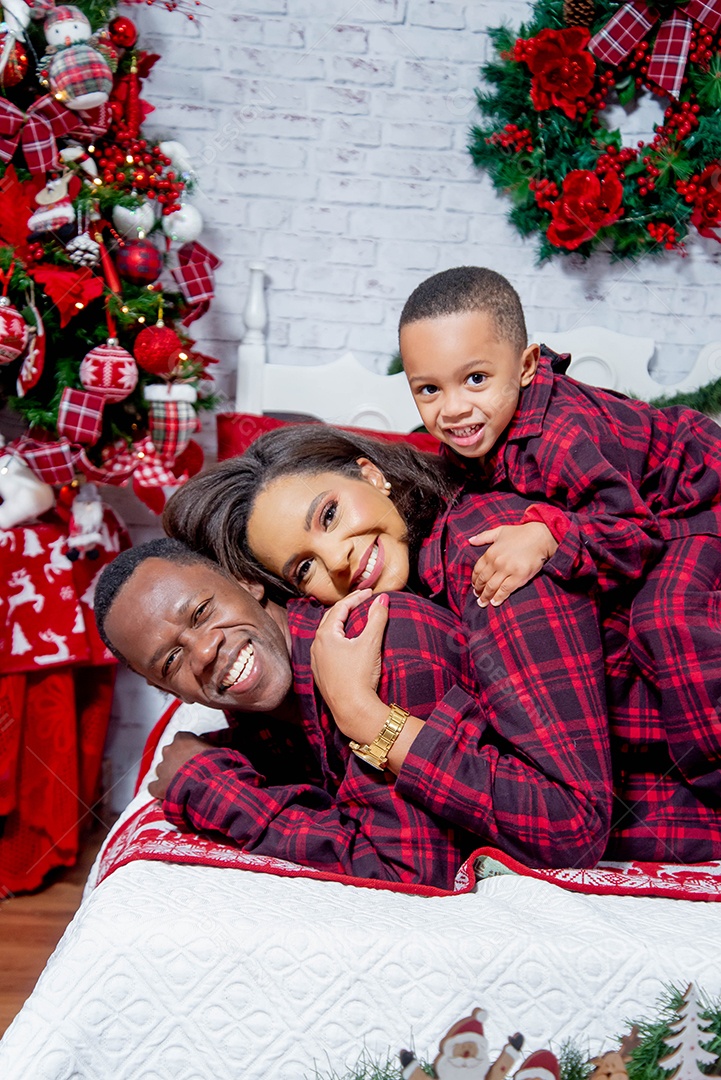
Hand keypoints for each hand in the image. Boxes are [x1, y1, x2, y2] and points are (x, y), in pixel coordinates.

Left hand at [148, 730, 210, 800]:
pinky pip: (154, 787)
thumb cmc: (213, 764)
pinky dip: (159, 790)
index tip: (192, 754)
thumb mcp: (214, 748)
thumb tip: (208, 747)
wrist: (205, 782)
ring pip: (161, 769)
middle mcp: (169, 750)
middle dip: (175, 760)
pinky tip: (166, 794)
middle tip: (186, 769)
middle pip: (169, 753)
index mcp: (182, 739)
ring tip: (179, 783)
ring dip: (168, 774)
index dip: (186, 747)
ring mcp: (162, 768)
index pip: (181, 738)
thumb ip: (206, 745)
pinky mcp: (158, 785)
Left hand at [310, 590, 389, 741]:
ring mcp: (316, 662)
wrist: (352, 710)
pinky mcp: (320, 675)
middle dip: (346, 608)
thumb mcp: (370, 643)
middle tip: (361, 600)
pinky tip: (345, 644)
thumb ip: (377, 618)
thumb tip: (383, 599)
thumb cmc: (359, 676)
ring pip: (326, 635)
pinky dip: (336, 640)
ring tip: (353, 618)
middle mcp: (316, 647)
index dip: (356, 598)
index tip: (370, 593)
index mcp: (325, 635)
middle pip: (330, 619)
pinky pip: (326, 650)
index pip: (340, 608)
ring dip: (339, 624)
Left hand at [468, 522, 557, 606]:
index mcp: (490, 552)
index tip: (474, 585)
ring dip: (486, 596)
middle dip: (479, 590)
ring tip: (482, 603)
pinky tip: (494, 603)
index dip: (474, 579)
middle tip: (477, 596)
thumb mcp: (499, 531)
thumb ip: (483, 537)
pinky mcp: (519, 577)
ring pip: (492, 587)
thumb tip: (470, 540)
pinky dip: (499, 598)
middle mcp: (497, 562)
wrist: (540, 537)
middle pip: (483, 580)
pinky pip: (505, 590)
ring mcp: (507, 570)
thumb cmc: (520, 533)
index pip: (477, 570)